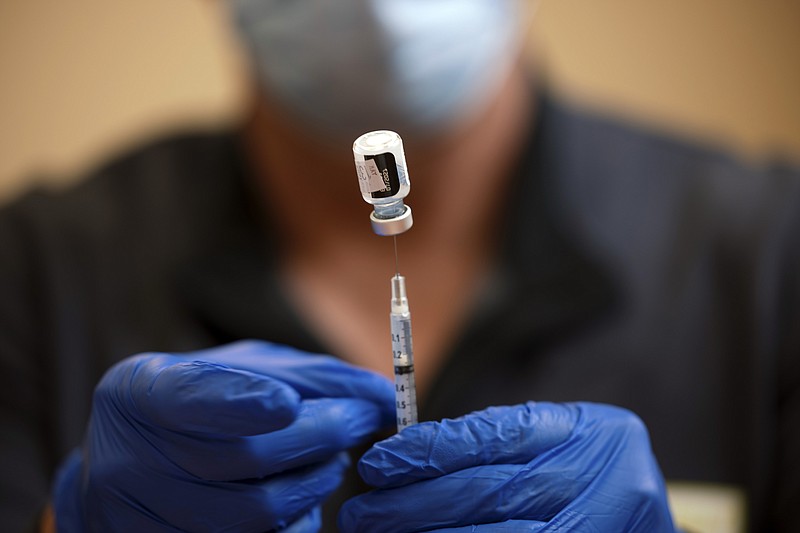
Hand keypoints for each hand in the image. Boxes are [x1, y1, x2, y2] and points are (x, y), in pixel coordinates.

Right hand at [52, 340, 394, 531]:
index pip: (191, 397)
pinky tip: (303, 495)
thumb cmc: (205, 401)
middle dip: (318, 435)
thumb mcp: (245, 370)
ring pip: (254, 512)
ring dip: (314, 482)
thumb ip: (313, 376)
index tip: (288, 402)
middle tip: (357, 418)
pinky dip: (296, 520)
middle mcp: (129, 458)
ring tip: (331, 457)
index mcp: (139, 392)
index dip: (241, 401)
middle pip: (243, 458)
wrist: (136, 461)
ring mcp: (142, 517)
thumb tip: (384, 395)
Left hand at [339, 402, 675, 532]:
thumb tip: (407, 455)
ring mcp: (590, 527)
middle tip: (361, 512)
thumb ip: (495, 440)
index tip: (379, 462)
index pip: (493, 438)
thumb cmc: (586, 464)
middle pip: (486, 493)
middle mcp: (591, 481)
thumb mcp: (555, 434)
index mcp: (582, 432)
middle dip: (414, 504)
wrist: (643, 508)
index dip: (428, 451)